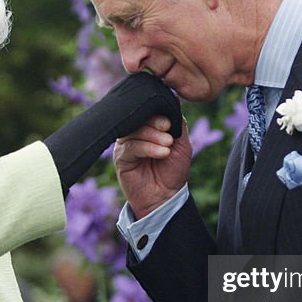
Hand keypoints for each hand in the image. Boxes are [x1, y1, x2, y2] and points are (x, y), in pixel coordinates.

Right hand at [44, 71, 182, 192]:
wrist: (166, 195)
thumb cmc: (173, 169)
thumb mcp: (182, 144)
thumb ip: (178, 124)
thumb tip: (171, 105)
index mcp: (148, 126)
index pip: (148, 110)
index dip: (158, 112)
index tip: (169, 123)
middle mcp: (135, 132)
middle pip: (139, 117)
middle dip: (156, 123)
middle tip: (169, 135)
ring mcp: (126, 143)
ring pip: (135, 130)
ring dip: (153, 136)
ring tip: (167, 146)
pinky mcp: (120, 157)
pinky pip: (131, 146)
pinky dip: (147, 148)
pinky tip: (162, 153)